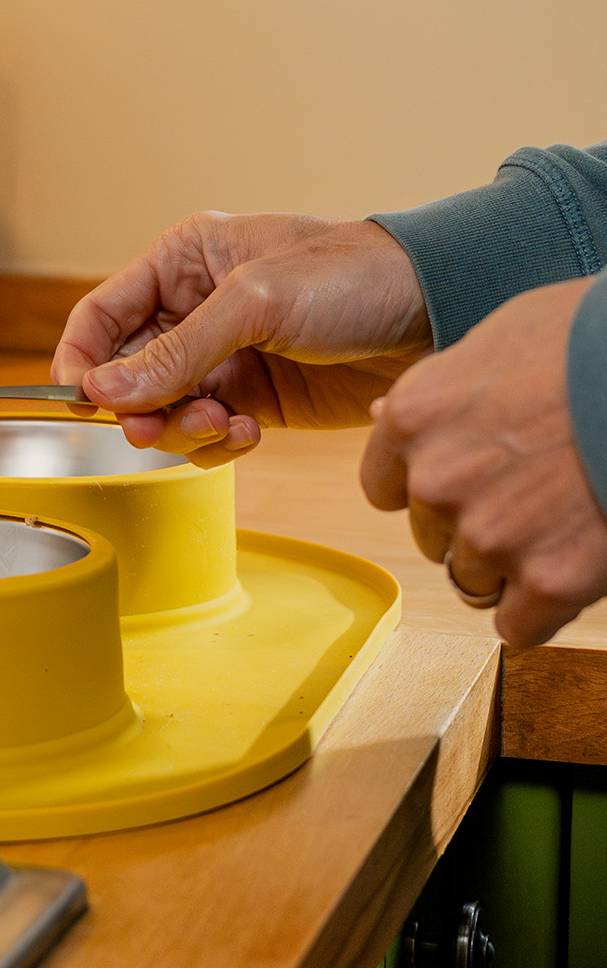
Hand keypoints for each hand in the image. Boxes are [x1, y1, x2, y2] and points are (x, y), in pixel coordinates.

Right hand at [53, 213, 432, 466]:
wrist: (440, 312)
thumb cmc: (356, 276)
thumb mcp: (256, 302)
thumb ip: (176, 351)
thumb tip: (102, 392)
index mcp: (183, 261)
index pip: (101, 316)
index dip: (82, 361)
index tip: (85, 403)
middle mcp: (193, 309)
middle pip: (126, 374)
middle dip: (140, 407)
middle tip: (156, 429)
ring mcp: (223, 357)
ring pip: (162, 411)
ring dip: (182, 429)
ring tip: (224, 425)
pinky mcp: (253, 399)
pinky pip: (205, 433)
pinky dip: (215, 443)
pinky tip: (247, 433)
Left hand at [361, 278, 606, 645]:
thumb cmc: (590, 341)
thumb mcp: (496, 343)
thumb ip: (441, 393)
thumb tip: (382, 412)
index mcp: (413, 418)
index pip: (386, 490)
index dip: (431, 491)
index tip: (470, 482)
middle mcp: (435, 481)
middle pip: (432, 536)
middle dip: (475, 524)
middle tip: (535, 496)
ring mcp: (490, 533)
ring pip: (472, 581)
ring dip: (511, 566)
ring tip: (562, 523)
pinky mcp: (551, 579)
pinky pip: (517, 626)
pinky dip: (541, 612)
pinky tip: (571, 577)